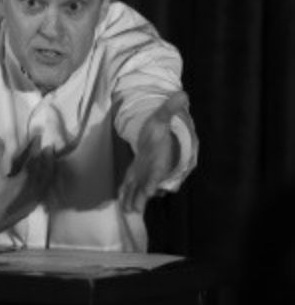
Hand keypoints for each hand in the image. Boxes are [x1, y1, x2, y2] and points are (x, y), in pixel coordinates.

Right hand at [0, 136, 54, 241]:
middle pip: (45, 174)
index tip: (39, 137)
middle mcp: (32, 194)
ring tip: (47, 162)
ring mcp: (30, 204)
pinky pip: (40, 194)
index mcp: (25, 184)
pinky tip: (39, 182)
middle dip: (48, 159)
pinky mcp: (26, 211)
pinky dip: (43, 183)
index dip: (36, 148)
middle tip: (49, 148)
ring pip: (44, 185)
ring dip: (47, 172)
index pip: (34, 161)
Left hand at [119, 91, 187, 213]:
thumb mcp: (161, 117)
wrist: (156, 138)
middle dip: (142, 196)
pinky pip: (131, 186)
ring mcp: (144, 174)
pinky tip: (121, 202)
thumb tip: (183, 94)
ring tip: (127, 210)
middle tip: (136, 208)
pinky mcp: (135, 175)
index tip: (150, 191)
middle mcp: (153, 170)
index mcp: (160, 158)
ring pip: (138, 189)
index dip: (154, 181)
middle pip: (148, 186)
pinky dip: (126, 194)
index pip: (158, 172)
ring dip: (133, 199)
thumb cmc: (159, 129)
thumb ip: (170, 108)